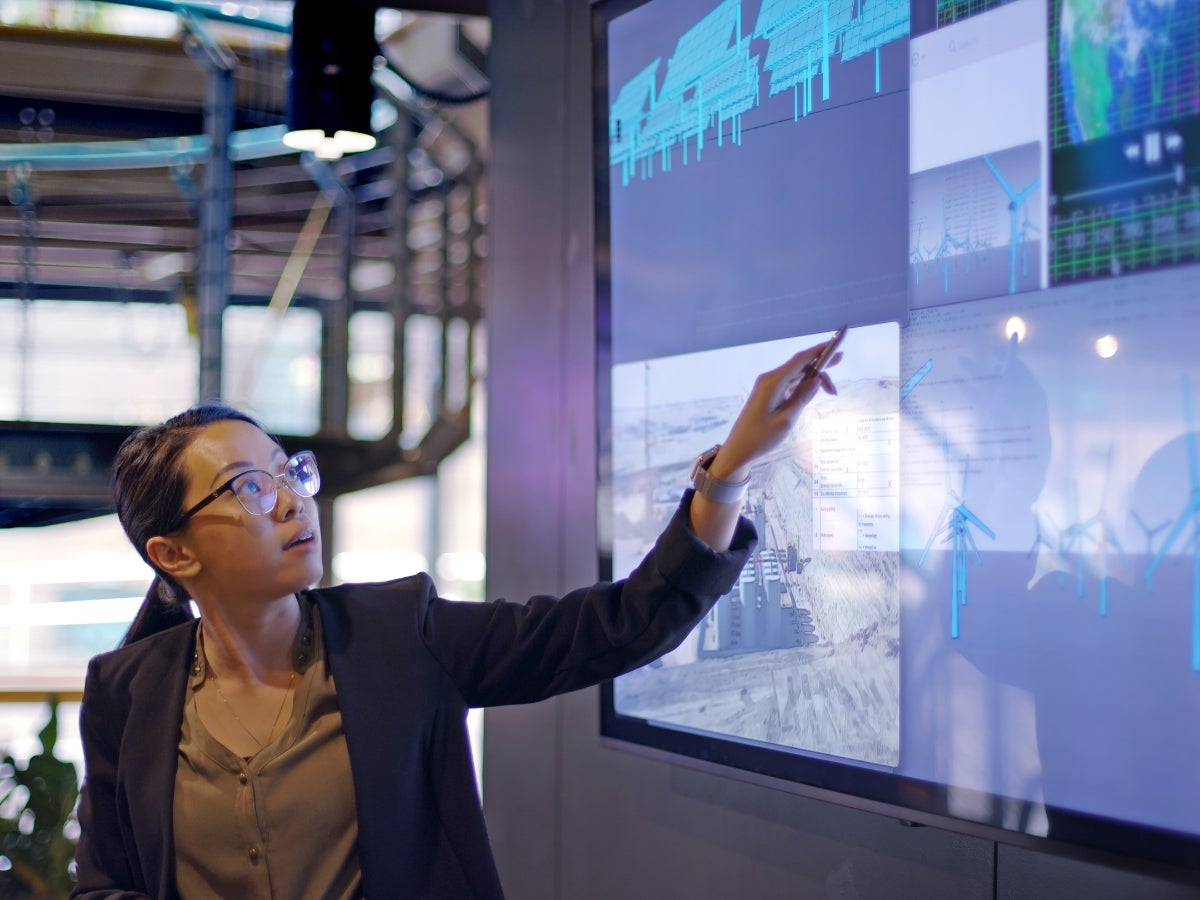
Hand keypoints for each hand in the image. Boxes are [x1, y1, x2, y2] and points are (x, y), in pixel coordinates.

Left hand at [689, 338, 841, 549]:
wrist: (739, 449)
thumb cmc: (761, 438)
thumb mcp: (787, 419)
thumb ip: (802, 398)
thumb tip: (817, 380)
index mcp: (773, 382)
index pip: (800, 360)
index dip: (819, 350)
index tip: (836, 344)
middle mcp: (770, 379)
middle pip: (799, 365)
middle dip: (820, 362)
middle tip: (842, 358)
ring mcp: (768, 386)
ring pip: (796, 374)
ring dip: (814, 378)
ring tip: (832, 390)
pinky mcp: (769, 394)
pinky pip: (790, 383)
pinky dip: (804, 385)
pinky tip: (816, 390)